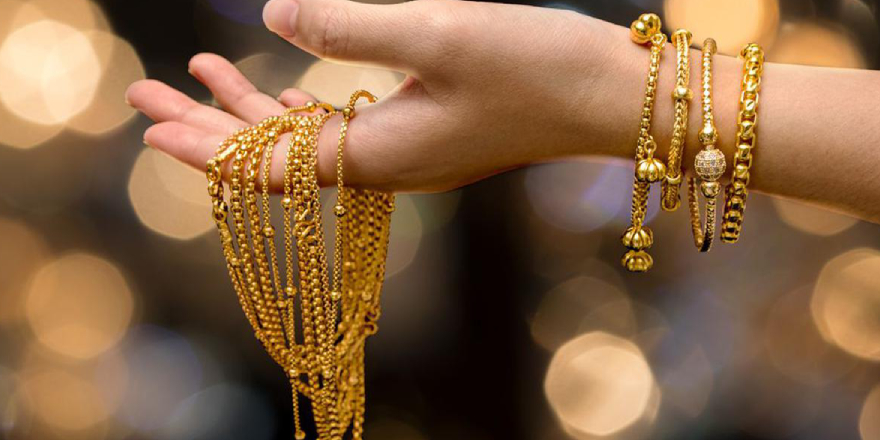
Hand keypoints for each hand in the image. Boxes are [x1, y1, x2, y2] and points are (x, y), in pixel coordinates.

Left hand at [127, 0, 622, 191]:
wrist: (609, 97)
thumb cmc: (537, 67)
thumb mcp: (441, 32)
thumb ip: (350, 26)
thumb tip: (274, 16)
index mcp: (380, 156)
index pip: (270, 165)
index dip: (205, 145)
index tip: (149, 126)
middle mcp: (385, 166)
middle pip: (276, 156)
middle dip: (208, 126)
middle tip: (145, 97)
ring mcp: (406, 152)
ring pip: (305, 139)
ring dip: (248, 109)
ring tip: (196, 74)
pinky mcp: (426, 132)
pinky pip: (342, 127)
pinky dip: (301, 103)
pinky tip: (282, 83)